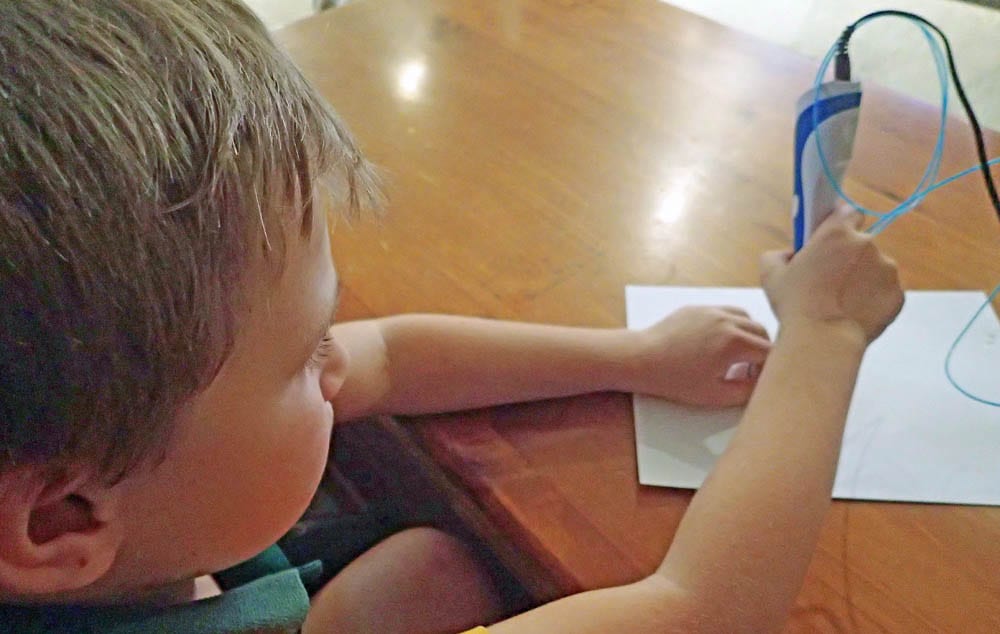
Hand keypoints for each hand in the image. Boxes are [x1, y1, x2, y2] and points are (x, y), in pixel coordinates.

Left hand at [630, 305, 771, 406]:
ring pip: (746, 317)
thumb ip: (747, 391)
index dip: (769, 369)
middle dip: (763, 351)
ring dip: (750, 334)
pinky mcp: (698, 307)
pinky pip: (726, 311)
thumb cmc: (675, 379)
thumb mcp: (716, 394)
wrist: (641, 359)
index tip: (760, 381)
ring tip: (740, 354)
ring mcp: (712, 309)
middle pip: (762, 331)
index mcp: (735, 341)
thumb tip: (762, 385)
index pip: (769, 352)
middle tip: (752, 370)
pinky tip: (721, 341)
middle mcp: (727, 320)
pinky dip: (733, 324)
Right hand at [761, 204, 903, 343]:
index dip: (839, 224)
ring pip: (875, 268)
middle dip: (849, 257)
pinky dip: (873, 300)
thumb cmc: (795, 305)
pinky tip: (853, 314)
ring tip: (840, 303)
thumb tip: (790, 255)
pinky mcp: (897, 295)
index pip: (847, 211)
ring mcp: (887, 270)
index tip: (830, 237)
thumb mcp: (771, 274)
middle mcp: (867, 245)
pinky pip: (885, 292)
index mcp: (837, 233)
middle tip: (829, 279)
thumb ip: (778, 255)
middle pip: (861, 243)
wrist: (823, 341)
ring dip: (862, 279)